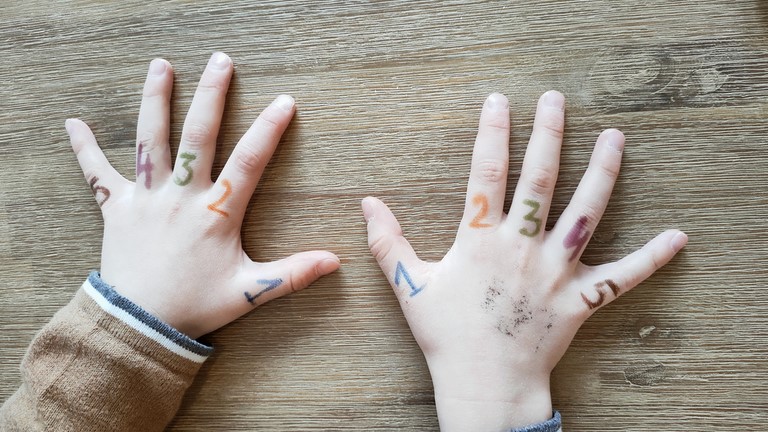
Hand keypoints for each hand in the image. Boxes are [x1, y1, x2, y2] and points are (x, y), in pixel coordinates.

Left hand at [67, 52, 339, 338]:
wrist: (139, 325)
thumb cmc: (195, 306)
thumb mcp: (248, 292)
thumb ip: (292, 274)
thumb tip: (334, 261)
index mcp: (215, 213)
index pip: (248, 161)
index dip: (268, 130)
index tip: (284, 102)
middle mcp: (181, 196)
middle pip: (198, 135)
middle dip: (211, 96)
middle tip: (221, 62)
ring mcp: (147, 199)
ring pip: (151, 141)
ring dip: (155, 101)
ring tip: (161, 66)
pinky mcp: (117, 209)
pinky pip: (98, 175)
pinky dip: (84, 149)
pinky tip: (74, 123)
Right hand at [362, 92, 686, 430]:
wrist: (485, 385)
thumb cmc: (447, 336)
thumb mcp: (410, 287)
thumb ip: (388, 243)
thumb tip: (367, 204)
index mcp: (480, 242)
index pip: (486, 176)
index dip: (492, 135)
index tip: (499, 101)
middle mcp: (521, 249)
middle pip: (539, 182)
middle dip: (548, 136)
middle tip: (557, 100)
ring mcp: (555, 273)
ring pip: (585, 214)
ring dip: (602, 173)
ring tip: (614, 138)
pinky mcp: (580, 299)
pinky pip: (622, 277)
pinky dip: (651, 258)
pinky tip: (677, 236)